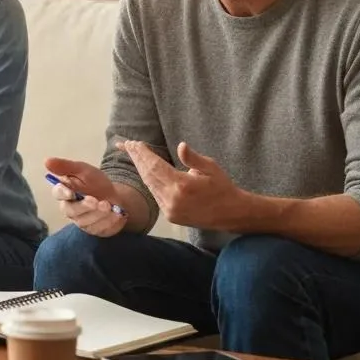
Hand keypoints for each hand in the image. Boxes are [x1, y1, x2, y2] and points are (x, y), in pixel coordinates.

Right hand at [45, 156, 127, 237]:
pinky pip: (100, 229)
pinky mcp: (94, 230)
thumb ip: (66, 166)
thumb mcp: (84, 170)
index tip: (71, 192)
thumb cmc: (96, 183)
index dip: (63, 193)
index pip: (58, 193)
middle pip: (71, 211)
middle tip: (99, 202)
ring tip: (111, 206)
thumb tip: (46, 161)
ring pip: (86, 222)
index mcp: (65, 192)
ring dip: (100, 215)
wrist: (116, 196)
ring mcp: (82, 222)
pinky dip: (110, 221)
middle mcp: (70, 209)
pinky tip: (117, 214)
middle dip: (85, 207)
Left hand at [118, 139, 244, 228]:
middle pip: (148, 175)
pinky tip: (145, 170)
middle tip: (126, 144)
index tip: (133, 143)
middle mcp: (172, 199)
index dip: (142, 154)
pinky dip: (149, 181)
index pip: (155, 166)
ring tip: (133, 154)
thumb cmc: (223, 187)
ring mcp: (170, 210)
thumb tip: (181, 145)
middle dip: (137, 158)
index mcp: (182, 186)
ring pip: (150, 185)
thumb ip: (193, 158)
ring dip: (141, 169)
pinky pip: (156, 195)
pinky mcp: (170, 216)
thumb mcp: (212, 168)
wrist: (232, 214)